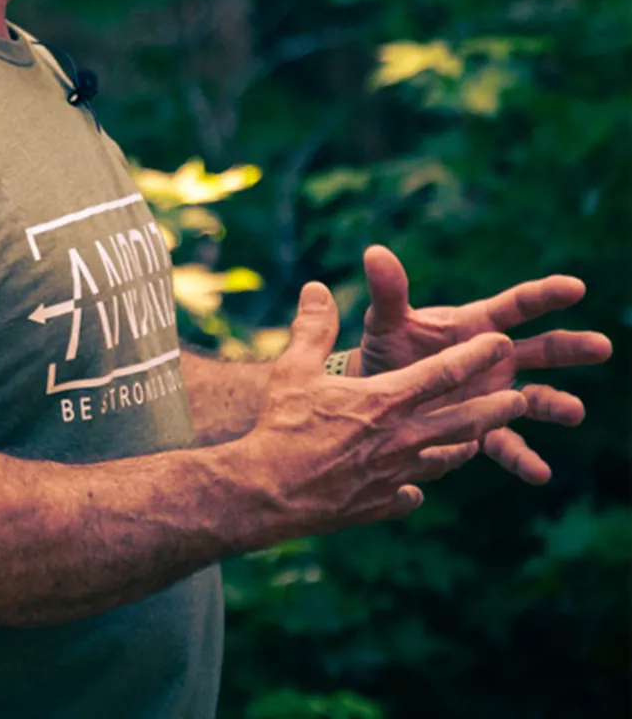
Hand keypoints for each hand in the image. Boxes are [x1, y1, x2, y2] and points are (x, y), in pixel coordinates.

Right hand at [237, 282, 526, 540]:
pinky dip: (413, 487)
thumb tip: (317, 288)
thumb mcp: (292, 369)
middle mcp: (401, 438)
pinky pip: (409, 493)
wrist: (270, 490)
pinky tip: (412, 487)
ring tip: (475, 440)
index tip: (500, 342)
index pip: (443, 374)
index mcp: (385, 401)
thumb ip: (313, 329)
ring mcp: (396, 474)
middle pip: (463, 421)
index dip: (474, 356)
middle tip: (519, 399)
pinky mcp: (381, 502)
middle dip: (495, 409)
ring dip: (463, 446)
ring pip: (444, 459)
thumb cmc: (282, 425)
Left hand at [357, 244, 613, 483]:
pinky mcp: (483, 429)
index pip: (515, 307)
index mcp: (474, 328)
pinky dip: (523, 459)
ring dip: (557, 405)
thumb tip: (374, 251)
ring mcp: (493, 396)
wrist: (375, 399)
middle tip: (602, 346)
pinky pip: (508, 444)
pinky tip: (540, 474)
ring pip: (535, 399)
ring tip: (575, 412)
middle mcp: (493, 361)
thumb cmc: (385, 352)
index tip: (576, 287)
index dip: (544, 296)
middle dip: (571, 348)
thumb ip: (388, 293)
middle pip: (540, 350)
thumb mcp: (385, 323)